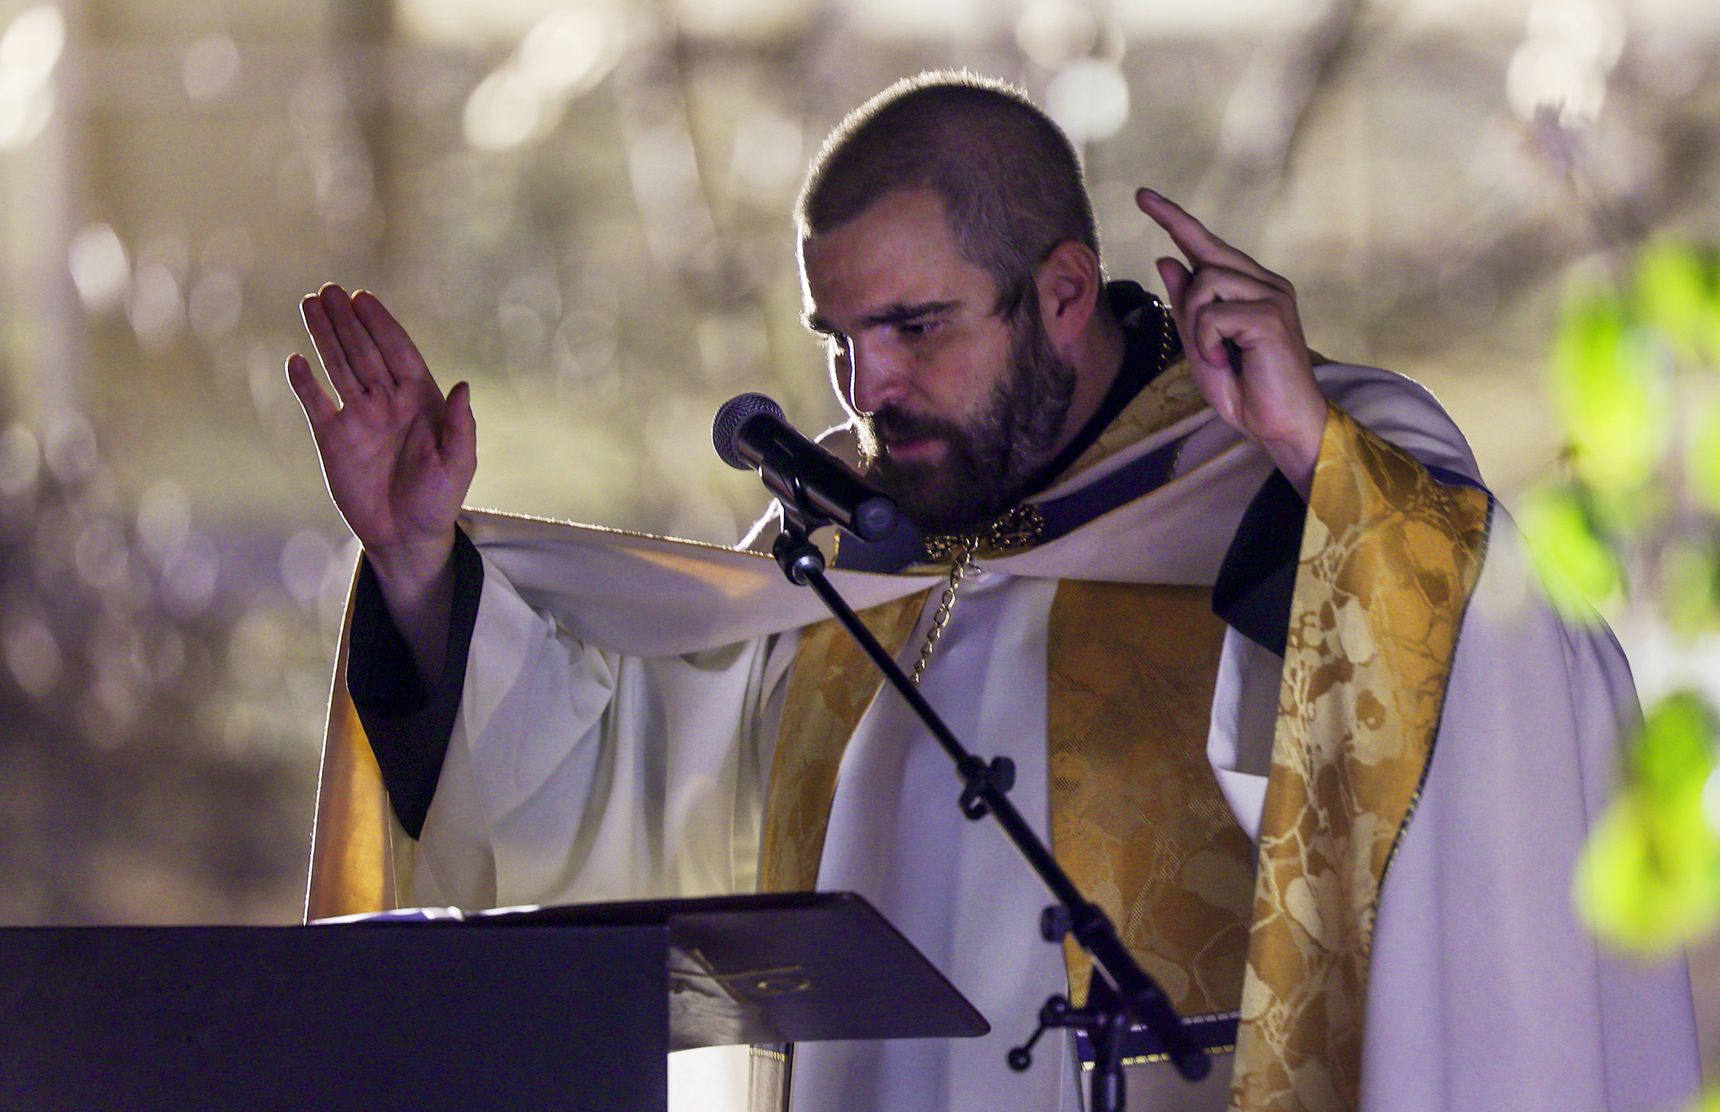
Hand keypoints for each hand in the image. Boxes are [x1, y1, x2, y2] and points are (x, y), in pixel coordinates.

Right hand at [286, 284, 475, 587]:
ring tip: (309, 304)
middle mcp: (387, 401)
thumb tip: (463, 385)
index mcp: (421, 400)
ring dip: (324, 337)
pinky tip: (295, 360)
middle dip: (347, 321)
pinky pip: (316, 404)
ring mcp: (358, 417)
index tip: (364, 298)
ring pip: (339, 367)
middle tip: (328, 290)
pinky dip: (305, 383)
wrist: (407, 537)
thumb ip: (461, 425)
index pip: (398, 352)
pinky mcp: (333, 439)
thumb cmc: (439, 500)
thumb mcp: (458, 464)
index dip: (381, 325)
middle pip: (364, 351)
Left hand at [1135, 189, 1326, 493]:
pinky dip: (1208, 343)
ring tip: (1217, 356)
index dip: (1176, 219)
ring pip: (1206, 283)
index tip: (1143, 195)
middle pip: (1205, 256)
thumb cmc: (1247, 390)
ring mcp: (1273, 296)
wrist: (1282, 426)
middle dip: (1182, 271)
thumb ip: (1187, 306)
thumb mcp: (1201, 347)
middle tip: (1173, 270)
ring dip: (1196, 325)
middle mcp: (1266, 283)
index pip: (1208, 244)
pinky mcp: (1271, 316)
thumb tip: (1167, 260)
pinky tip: (1226, 361)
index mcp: (1251, 287)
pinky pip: (1214, 315)